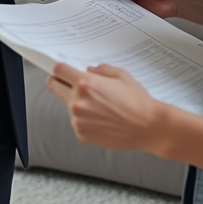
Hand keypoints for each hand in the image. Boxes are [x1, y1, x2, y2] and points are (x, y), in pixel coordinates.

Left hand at [46, 63, 163, 151]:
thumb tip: (88, 70)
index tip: (60, 71)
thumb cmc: (137, 101)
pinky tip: (102, 119)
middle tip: (69, 84)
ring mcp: (78, 120)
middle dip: (59, 83)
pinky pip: (76, 122)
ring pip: (67, 106)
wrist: (148, 127)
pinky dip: (85, 120)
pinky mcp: (81, 134)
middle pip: (54, 87)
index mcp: (86, 83)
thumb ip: (101, 70)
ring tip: (100, 107)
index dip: (58, 69)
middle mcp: (78, 101)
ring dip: (77, 103)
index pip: (58, 71)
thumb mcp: (121, 75)